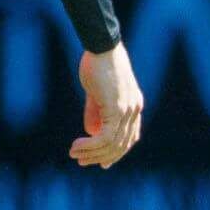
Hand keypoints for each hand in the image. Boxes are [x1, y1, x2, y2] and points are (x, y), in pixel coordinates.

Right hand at [72, 43, 143, 168]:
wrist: (101, 46)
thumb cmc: (97, 64)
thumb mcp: (96, 93)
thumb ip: (95, 113)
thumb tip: (91, 133)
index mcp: (134, 106)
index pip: (129, 138)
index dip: (115, 153)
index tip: (101, 162)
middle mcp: (134, 110)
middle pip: (122, 145)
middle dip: (101, 157)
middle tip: (81, 161)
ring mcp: (128, 110)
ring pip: (113, 144)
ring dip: (92, 153)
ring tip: (75, 154)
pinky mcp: (117, 109)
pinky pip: (105, 137)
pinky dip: (91, 145)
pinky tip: (77, 145)